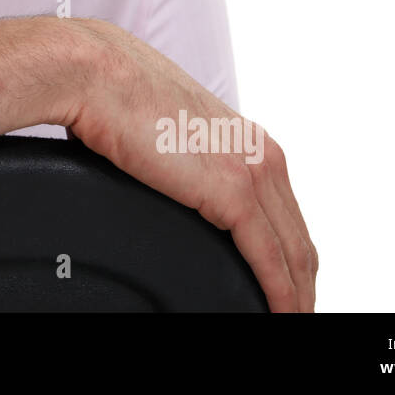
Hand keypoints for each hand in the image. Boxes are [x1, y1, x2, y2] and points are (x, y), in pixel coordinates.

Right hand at [61, 18, 317, 312]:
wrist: (93, 72)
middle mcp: (259, 152)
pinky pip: (270, 260)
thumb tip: (161, 178)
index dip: (289, 255)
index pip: (284, 211)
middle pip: (298, 237)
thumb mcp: (161, 127)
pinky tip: (278, 315)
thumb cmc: (112, 90)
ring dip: (295, 295)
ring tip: (288, 322)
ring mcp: (251, 171)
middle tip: (293, 314)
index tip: (284, 283)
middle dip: (300, 282)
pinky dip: (280, 295)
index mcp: (244, 137)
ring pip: (294, 254)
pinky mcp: (233, 192)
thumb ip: (179, 155)